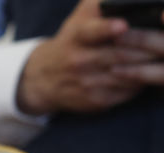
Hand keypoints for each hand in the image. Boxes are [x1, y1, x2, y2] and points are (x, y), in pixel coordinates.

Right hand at [17, 0, 156, 114]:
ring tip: (163, 56)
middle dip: (147, 48)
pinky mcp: (94, 101)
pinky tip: (150, 73)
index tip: (121, 25)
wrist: (43, 79)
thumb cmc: (72, 41)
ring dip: (149, 66)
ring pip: (127, 74)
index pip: (90, 32)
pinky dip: (141, 81)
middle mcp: (78, 61)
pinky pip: (126, 91)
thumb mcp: (79, 18)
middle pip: (119, 54)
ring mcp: (86, 83)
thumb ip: (101, 3)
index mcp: (76, 36)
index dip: (106, 28)